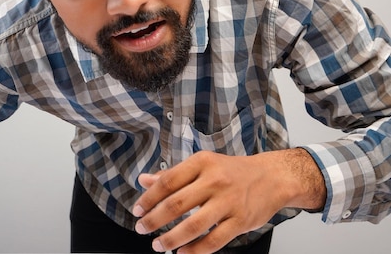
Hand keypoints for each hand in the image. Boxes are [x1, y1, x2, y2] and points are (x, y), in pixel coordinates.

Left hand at [133, 149, 325, 253]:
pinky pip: (213, 241)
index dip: (149, 198)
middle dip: (154, 220)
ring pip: (193, 226)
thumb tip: (144, 181)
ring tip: (158, 245)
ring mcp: (228, 201)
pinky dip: (195, 251)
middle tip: (141, 229)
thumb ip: (174, 174)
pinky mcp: (240, 221)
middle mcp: (214, 180)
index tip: (137, 210)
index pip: (168, 181)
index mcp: (202, 162)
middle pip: (176, 204)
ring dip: (171, 239)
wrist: (271, 177)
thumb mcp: (203, 165)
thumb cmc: (232, 171)